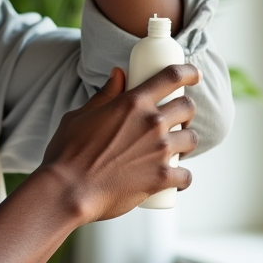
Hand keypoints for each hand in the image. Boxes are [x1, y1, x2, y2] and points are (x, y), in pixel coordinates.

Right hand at [38, 65, 200, 222]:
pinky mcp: (161, 177)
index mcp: (132, 103)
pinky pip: (186, 175)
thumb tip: (119, 75)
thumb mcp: (81, 115)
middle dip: (185, 112)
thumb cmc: (68, 153)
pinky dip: (183, 178)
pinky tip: (175, 180)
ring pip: (192, 139)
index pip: (171, 77)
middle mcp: (151, 123)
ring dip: (186, 142)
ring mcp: (159, 150)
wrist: (68, 190)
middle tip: (176, 121)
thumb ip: (104, 95)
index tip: (194, 74)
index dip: (188, 71)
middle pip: (187, 107)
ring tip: (176, 150)